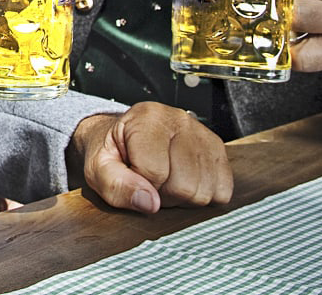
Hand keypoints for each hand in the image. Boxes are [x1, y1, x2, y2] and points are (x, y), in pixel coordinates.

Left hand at [70, 102, 231, 212]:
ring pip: (205, 191)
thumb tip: (149, 203)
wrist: (124, 137)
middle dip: (164, 195)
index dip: (142, 188)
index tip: (133, 179)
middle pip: (185, 186)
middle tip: (150, 182)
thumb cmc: (112, 153)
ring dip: (183, 197)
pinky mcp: (218, 149)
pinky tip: (184, 181)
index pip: (154, 173)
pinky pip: (222, 191)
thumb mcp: (98, 169)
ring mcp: (203, 134)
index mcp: (147, 118)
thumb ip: (115, 185)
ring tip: (166, 181)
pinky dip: (203, 195)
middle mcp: (179, 120)